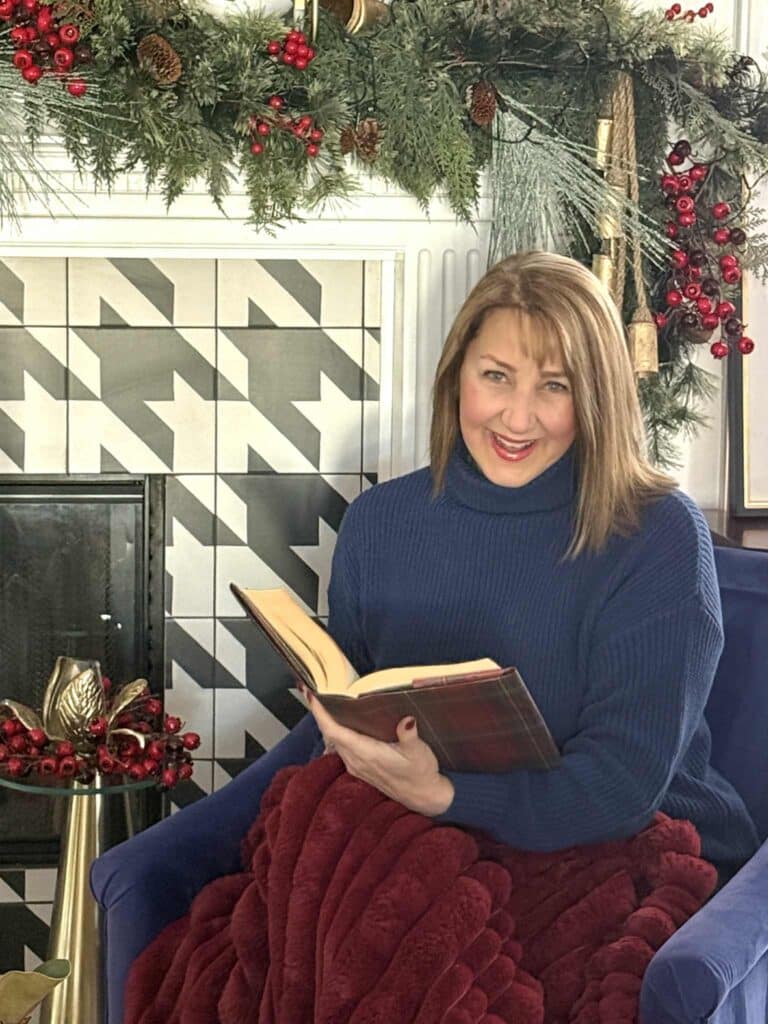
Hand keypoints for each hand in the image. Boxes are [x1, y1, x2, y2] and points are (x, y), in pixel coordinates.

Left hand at [302, 688, 454, 816]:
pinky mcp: (359, 768)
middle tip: (314, 691)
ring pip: (333, 741)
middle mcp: (356, 761)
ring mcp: (356, 765)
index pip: (335, 732)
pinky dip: (335, 732)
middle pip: (329, 734)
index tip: (312, 697)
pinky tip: (339, 722)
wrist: (423, 798)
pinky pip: (339, 748)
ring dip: (326, 722)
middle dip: (320, 712)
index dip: (321, 714)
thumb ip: (410, 736)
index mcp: (367, 754)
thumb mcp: (419, 753)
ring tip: (323, 702)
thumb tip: (407, 720)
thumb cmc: (421, 774)